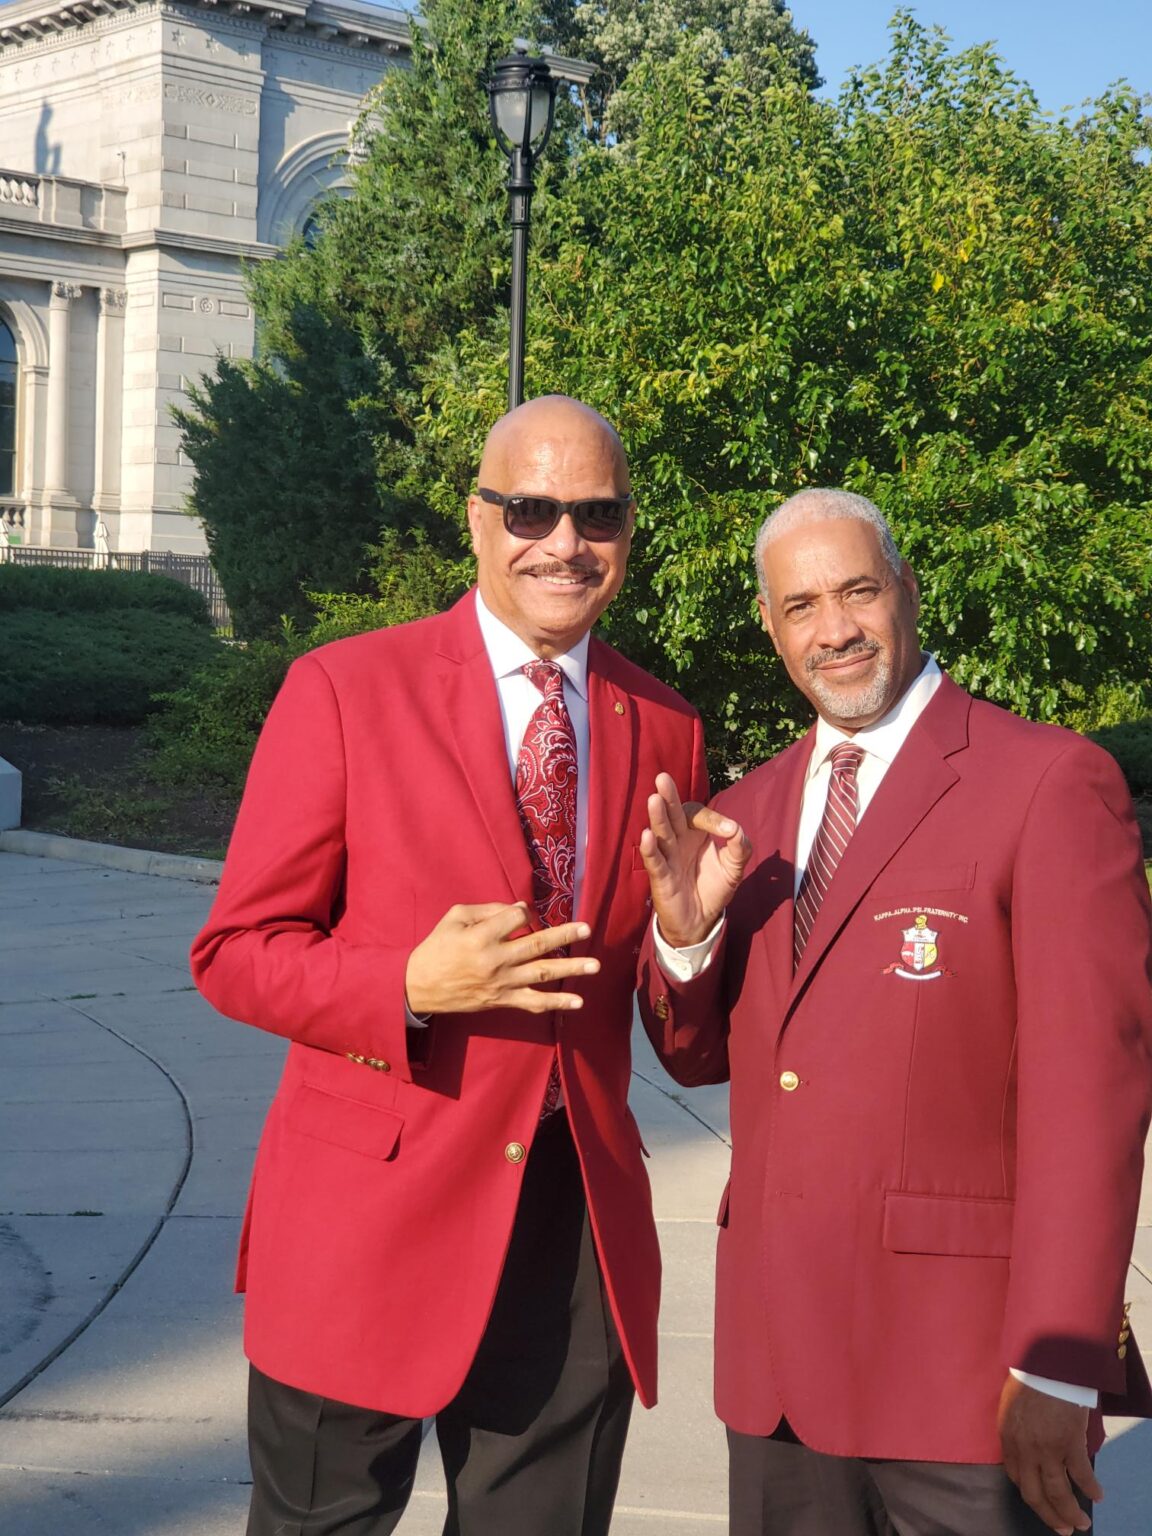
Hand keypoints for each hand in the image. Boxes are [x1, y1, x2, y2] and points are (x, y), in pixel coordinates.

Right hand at [405, 903, 598, 1015]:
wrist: (419, 987)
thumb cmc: (437, 947)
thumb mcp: (454, 918)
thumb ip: (487, 909)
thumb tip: (519, 909)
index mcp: (481, 936)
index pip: (516, 918)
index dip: (523, 912)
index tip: (523, 913)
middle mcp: (495, 960)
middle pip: (536, 945)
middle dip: (565, 936)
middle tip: (587, 929)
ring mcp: (502, 983)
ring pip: (542, 974)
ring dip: (570, 970)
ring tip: (594, 966)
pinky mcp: (503, 1000)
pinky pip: (533, 1003)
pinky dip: (556, 1004)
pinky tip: (578, 1002)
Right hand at [639, 773, 750, 948]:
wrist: (701, 920)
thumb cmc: (714, 888)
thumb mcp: (734, 868)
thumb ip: (740, 848)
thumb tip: (737, 830)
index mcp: (695, 833)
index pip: (698, 815)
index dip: (713, 820)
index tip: (730, 832)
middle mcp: (679, 841)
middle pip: (672, 815)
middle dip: (669, 797)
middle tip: (663, 778)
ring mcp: (668, 857)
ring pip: (661, 833)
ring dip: (657, 817)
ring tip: (654, 800)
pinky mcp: (660, 877)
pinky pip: (654, 861)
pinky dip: (649, 849)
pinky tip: (647, 836)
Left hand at [998, 1376, 1101, 1534]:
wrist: (1044, 1360)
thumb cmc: (1028, 1376)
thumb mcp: (1011, 1404)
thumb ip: (1017, 1428)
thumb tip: (1028, 1443)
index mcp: (1008, 1437)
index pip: (1015, 1476)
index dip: (1028, 1491)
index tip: (1038, 1500)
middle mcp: (1025, 1448)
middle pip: (1034, 1493)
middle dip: (1048, 1515)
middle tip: (1061, 1529)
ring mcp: (1047, 1448)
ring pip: (1057, 1492)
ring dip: (1069, 1512)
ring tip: (1079, 1524)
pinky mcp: (1069, 1443)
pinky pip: (1081, 1474)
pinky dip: (1090, 1487)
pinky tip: (1097, 1495)